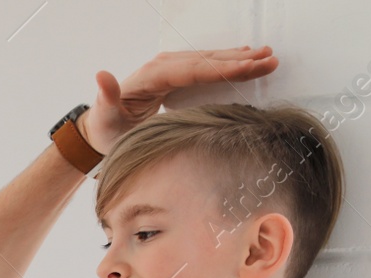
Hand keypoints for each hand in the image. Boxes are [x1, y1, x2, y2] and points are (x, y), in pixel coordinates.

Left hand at [78, 46, 278, 154]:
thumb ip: (106, 98)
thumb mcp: (105, 117)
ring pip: (209, 60)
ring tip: (267, 56)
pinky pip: (206, 66)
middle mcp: (162, 67)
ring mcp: (170, 69)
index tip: (247, 67)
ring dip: (239, 58)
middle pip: (206, 61)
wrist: (103, 129)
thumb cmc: (107, 129)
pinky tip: (247, 59)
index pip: (192, 69)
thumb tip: (101, 76)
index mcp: (152, 76)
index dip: (220, 68)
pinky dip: (227, 62)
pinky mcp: (175, 75)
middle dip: (239, 60)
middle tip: (269, 59)